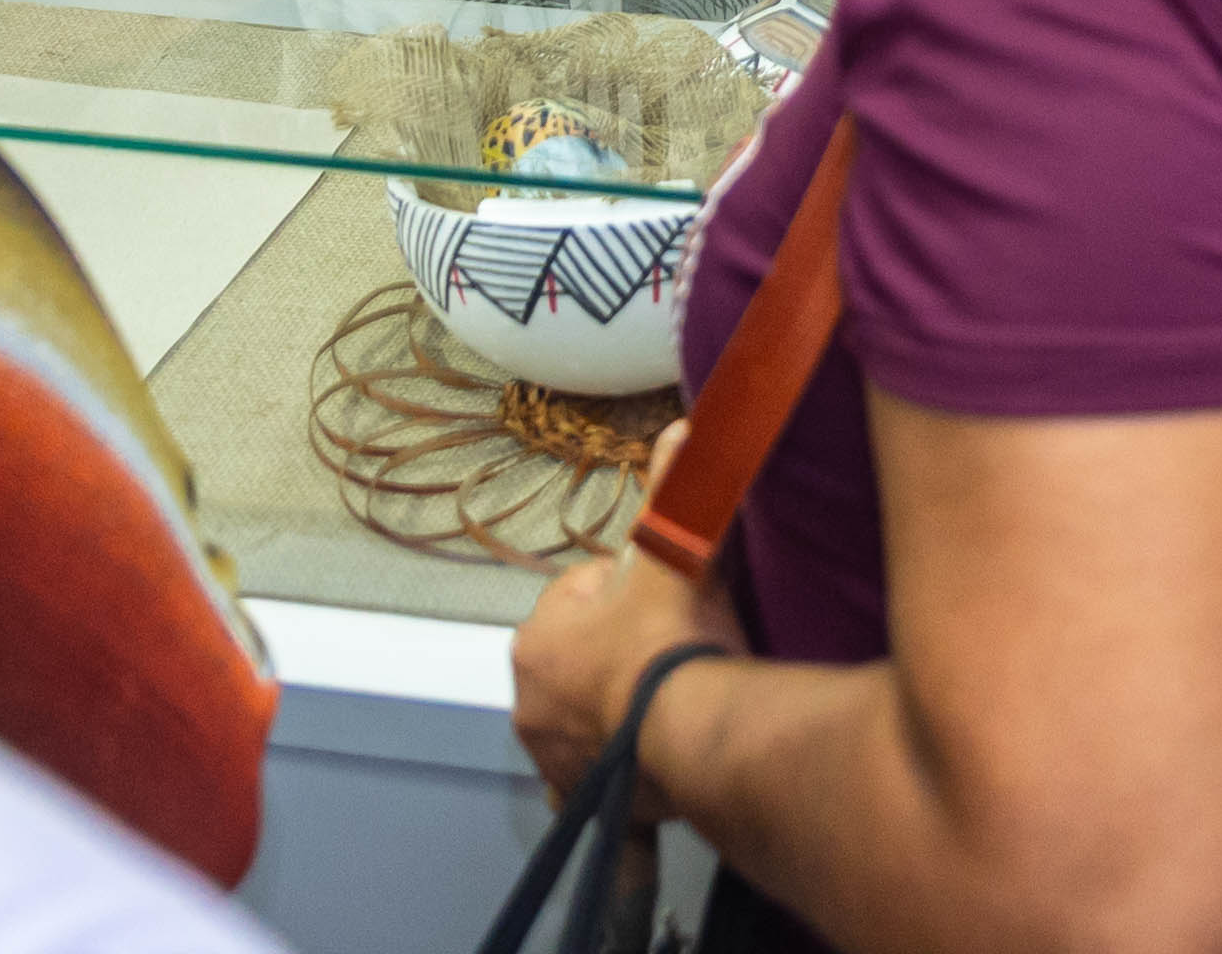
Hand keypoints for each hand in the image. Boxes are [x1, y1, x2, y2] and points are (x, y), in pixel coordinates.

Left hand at [509, 517, 743, 803]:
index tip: (665, 602)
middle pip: (582, 659)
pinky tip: (641, 755)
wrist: (695, 731)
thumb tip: (683, 427)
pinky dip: (609, 765)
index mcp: (535, 639)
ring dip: (616, 705)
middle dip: (618, 651)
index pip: (582, 598)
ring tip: (670, 695)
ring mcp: (550, 755)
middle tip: (673, 650)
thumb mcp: (673, 553)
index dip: (629, 593)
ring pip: (584, 715)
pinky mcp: (578, 794)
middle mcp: (526, 702)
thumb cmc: (671, 639)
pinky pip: (587, 775)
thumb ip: (673, 490)